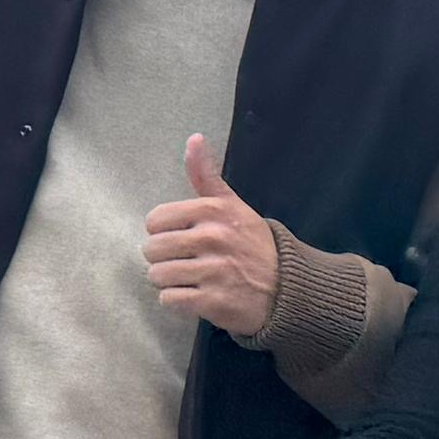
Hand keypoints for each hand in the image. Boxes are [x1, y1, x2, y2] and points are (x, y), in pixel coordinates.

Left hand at [143, 135, 283, 340]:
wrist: (287, 288)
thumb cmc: (253, 245)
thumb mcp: (233, 205)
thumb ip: (206, 175)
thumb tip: (194, 137)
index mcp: (213, 210)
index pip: (155, 220)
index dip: (164, 232)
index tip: (183, 238)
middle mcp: (212, 238)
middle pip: (152, 250)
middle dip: (163, 259)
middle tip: (186, 262)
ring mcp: (213, 271)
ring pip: (157, 276)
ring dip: (169, 281)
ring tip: (190, 279)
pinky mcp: (213, 302)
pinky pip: (169, 300)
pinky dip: (177, 302)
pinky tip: (195, 296)